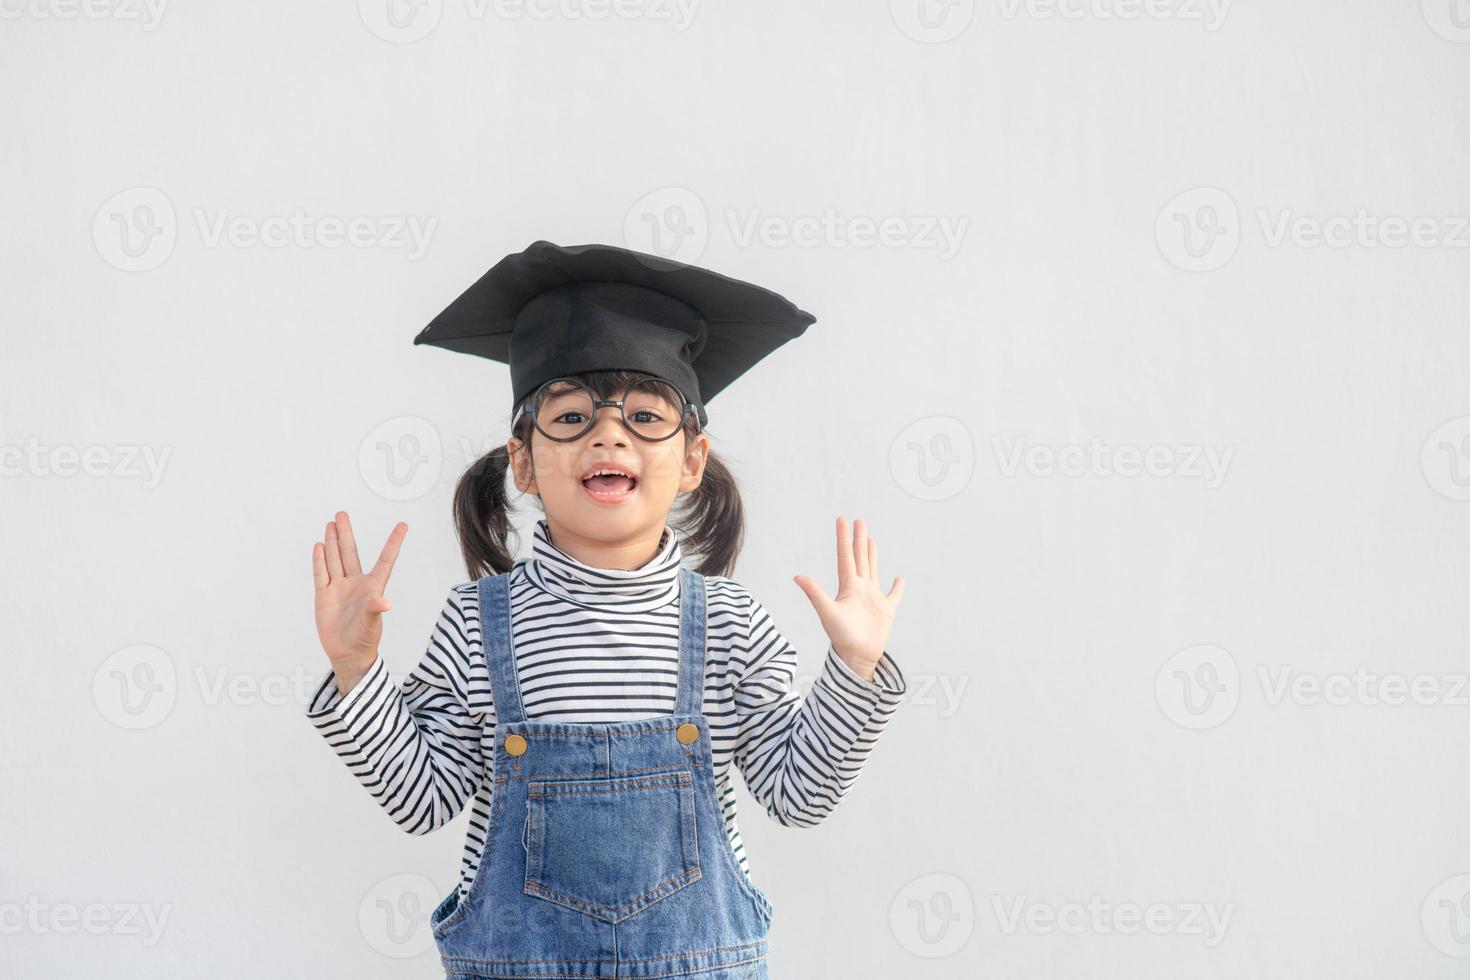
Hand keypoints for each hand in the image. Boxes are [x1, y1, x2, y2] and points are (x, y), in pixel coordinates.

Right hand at [311, 512, 407, 684]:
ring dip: (332, 542)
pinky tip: (319, 546)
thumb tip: (385, 602)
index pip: (385, 559)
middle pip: (350, 552)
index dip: (393, 542)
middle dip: (346, 534)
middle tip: (342, 514)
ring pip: (335, 559)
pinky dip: (320, 560)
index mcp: (373, 587)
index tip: (403, 525)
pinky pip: (321, 574)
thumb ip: (375, 610)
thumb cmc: (365, 638)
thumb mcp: (372, 624)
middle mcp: (356, 583)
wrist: (347, 653)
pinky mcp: (324, 595)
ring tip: (331, 524)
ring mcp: (339, 587)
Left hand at [792, 516, 904, 681]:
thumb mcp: (827, 612)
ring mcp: (873, 598)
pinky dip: (898, 588)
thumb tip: (796, 576)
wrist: (856, 657)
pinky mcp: (886, 610)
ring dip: (872, 555)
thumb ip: (815, 593)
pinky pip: (894, 595)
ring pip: (873, 570)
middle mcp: (860, 589)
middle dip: (858, 540)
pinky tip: (899, 578)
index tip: (842, 520)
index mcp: (848, 586)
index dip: (843, 538)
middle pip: (859, 558)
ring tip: (871, 539)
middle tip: (859, 521)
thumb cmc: (841, 636)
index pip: (846, 557)